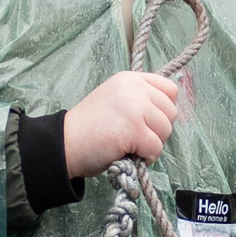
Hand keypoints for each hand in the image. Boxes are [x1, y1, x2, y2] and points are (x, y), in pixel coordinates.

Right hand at [62, 71, 179, 176]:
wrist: (65, 143)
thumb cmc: (90, 127)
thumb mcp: (115, 99)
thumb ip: (139, 99)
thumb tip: (167, 113)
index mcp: (131, 79)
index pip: (170, 89)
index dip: (164, 109)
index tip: (149, 121)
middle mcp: (134, 88)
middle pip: (171, 112)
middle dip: (158, 130)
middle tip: (136, 137)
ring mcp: (134, 107)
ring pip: (166, 131)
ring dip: (152, 144)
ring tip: (131, 145)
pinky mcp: (134, 129)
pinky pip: (156, 148)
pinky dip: (146, 157)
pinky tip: (129, 154)